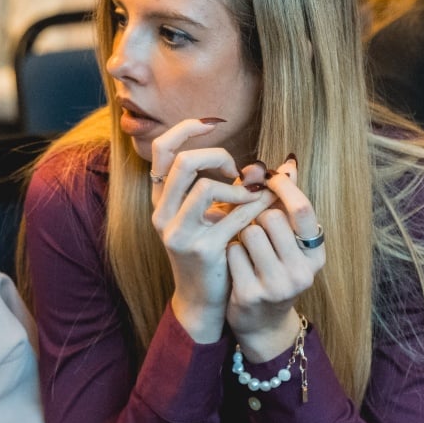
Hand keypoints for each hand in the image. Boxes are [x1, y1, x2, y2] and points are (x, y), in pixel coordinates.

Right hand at [149, 118, 274, 342]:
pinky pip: (233, 215)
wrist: (202, 298)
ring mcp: (179, 233)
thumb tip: (259, 164)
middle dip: (217, 156)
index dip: (185, 129)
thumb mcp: (209, 215)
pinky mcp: (202, 249)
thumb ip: (227, 187)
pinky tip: (263, 206)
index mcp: (160, 200)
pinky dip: (253, 206)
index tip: (212, 124)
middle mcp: (162, 214)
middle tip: (235, 170)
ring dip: (238, 187)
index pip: (161, 150)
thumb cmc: (209, 250)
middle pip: (184, 162)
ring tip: (250, 195)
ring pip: (206, 187)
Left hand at [226, 154, 324, 359]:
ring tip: (245, 248)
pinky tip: (234, 264)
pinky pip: (232, 250)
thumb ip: (285, 203)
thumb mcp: (286, 241)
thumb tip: (288, 163)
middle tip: (253, 229)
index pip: (302, 209)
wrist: (261, 324)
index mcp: (316, 254)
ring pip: (249, 231)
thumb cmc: (272, 270)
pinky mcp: (251, 294)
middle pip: (271, 217)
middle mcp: (302, 272)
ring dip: (241, 233)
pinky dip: (229, 251)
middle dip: (256, 216)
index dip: (282, 187)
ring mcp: (277, 286)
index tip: (267, 178)